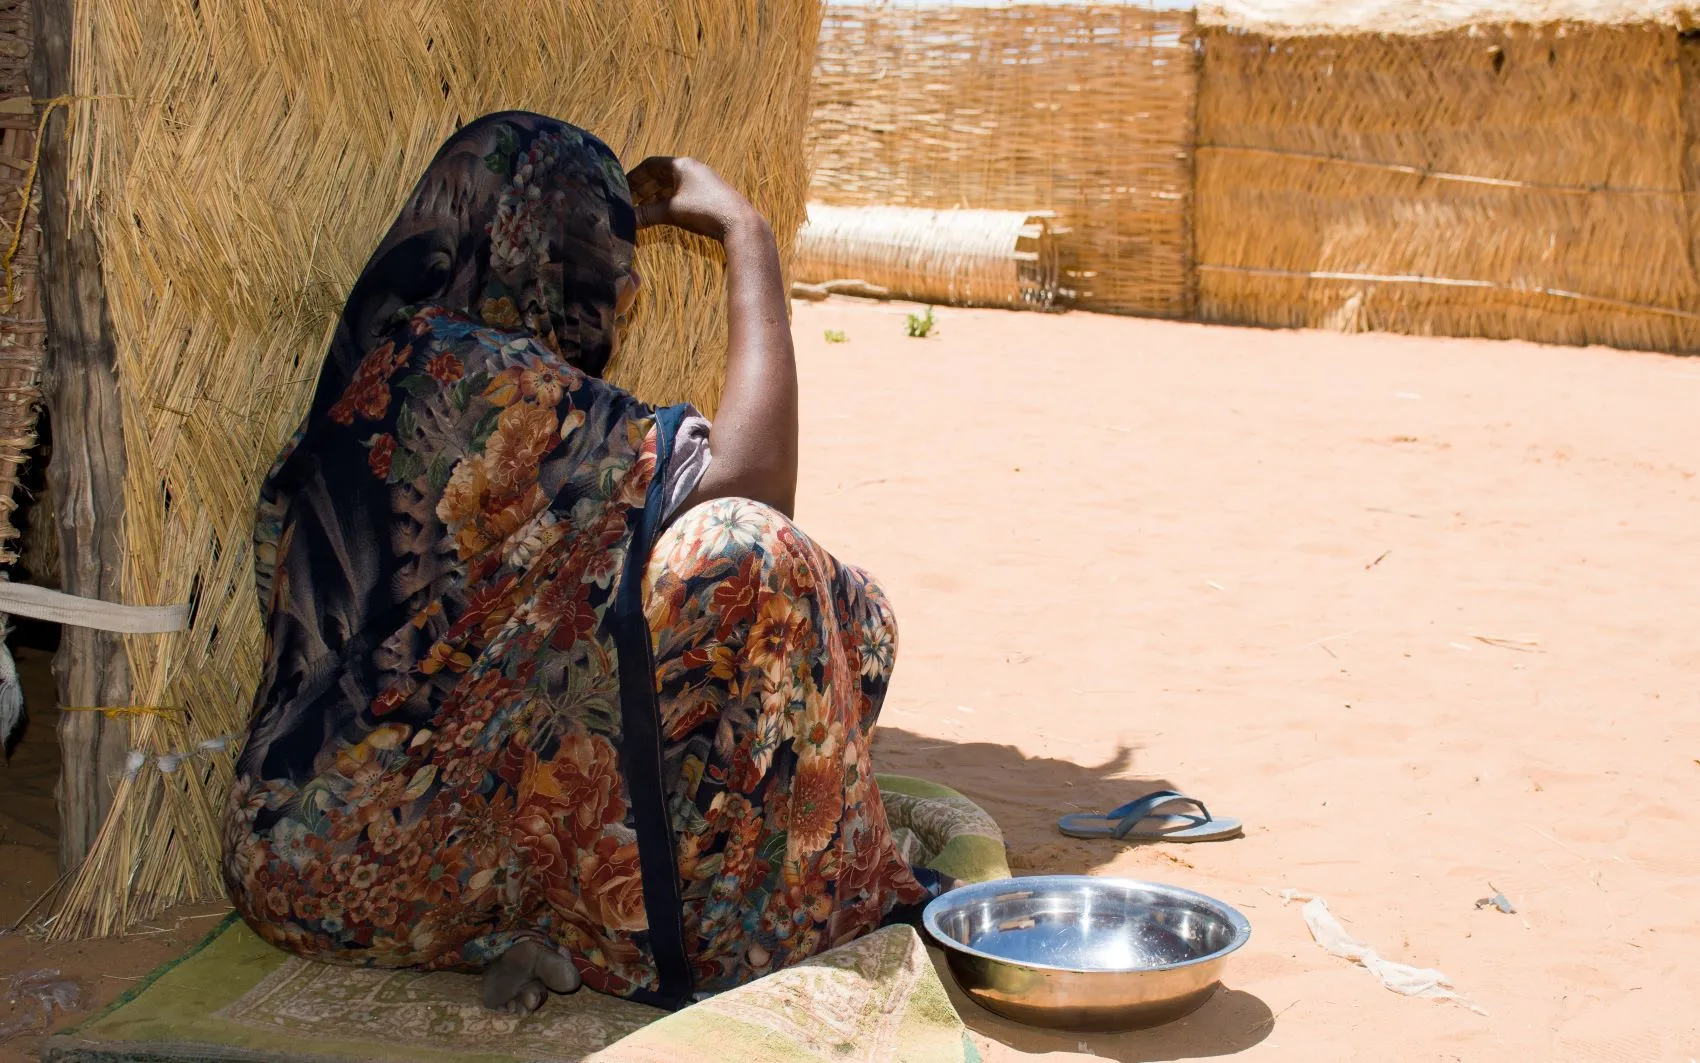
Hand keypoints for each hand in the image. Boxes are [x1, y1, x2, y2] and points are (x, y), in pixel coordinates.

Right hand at [627, 157, 763, 242]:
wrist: (739, 223)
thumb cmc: (705, 210)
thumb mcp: (671, 211)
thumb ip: (647, 214)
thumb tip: (627, 220)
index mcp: (681, 165)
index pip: (650, 165)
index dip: (634, 177)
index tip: (622, 188)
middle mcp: (692, 169)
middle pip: (660, 176)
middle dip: (643, 189)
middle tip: (629, 202)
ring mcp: (702, 182)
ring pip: (671, 186)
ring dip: (656, 197)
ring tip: (643, 210)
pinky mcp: (709, 195)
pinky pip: (682, 195)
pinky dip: (669, 202)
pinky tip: (663, 214)